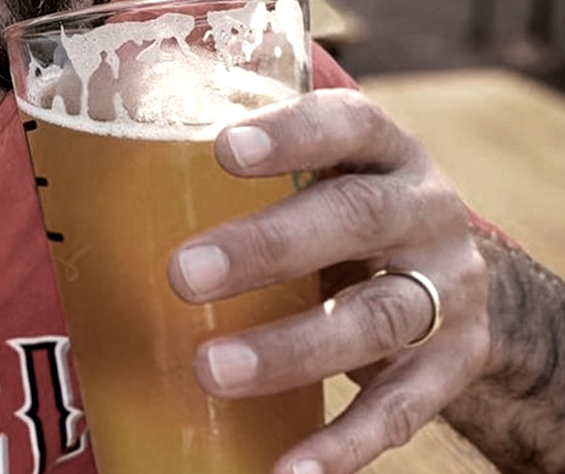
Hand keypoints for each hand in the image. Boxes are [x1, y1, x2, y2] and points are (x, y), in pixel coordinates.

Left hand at [165, 89, 491, 473]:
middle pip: (356, 219)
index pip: (345, 125)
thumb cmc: (345, 220)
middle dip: (268, 248)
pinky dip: (344, 444)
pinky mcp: (453, 363)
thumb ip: (242, 181)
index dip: (291, 135)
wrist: (463, 286)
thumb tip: (101, 191)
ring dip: (291, 349)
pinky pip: (401, 408)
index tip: (222, 150)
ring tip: (212, 371)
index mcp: (383, 151)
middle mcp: (426, 211)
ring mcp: (446, 289)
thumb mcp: (320, 180)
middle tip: (183, 273)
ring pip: (378, 317)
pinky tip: (290, 470)